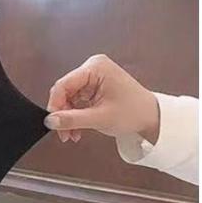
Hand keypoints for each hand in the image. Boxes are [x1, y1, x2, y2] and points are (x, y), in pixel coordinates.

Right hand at [44, 54, 160, 144]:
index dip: (55, 105)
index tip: (52, 123)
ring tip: (71, 135)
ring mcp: (93, 78)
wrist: (151, 118)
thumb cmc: (134, 112)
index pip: (63, 85)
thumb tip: (50, 121)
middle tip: (63, 133)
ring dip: (68, 119)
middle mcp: (92, 69)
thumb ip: (72, 119)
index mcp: (95, 67)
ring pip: (68, 100)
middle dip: (62, 115)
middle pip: (64, 92)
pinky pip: (76, 103)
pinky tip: (77, 129)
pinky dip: (74, 117)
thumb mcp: (99, 118)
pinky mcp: (93, 88)